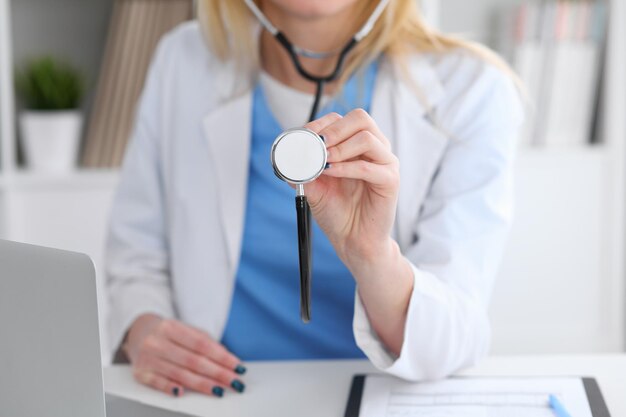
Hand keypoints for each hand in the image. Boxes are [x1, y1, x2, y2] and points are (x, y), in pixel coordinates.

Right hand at [123, 313, 245, 396]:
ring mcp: (147, 358)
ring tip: (220, 390)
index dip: (222, 357)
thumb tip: (227, 357)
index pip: (202, 344)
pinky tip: (183, 393)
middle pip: (193, 360)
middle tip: (235, 382)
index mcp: (171, 327)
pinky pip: (157, 382)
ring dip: (202, 384)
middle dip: (218, 373)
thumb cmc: (169, 335)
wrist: (138, 334)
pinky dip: (170, 387)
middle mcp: (157, 341)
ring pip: (179, 373)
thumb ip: (205, 341)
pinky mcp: (140, 373)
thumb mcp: (186, 331)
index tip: (238, 367)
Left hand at [303, 110, 412, 354]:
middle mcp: (375, 149)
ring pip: (367, 137)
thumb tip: (288, 153)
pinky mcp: (390, 181)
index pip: (343, 119)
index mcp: (358, 146)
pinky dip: (347, 167)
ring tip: (323, 161)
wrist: (352, 241)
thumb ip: (303, 168)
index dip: (322, 124)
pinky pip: (370, 166)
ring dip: (340, 147)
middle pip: (361, 118)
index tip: (304, 137)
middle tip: (316, 145)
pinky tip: (331, 173)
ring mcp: (385, 163)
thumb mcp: (313, 186)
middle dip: (334, 129)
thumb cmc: (337, 212)